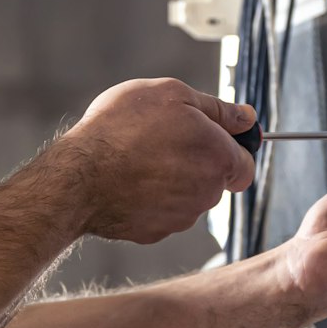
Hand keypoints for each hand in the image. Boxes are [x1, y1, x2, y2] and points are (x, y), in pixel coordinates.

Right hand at [59, 79, 256, 243]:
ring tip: (138, 158)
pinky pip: (160, 212)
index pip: (246, 165)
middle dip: (196, 161)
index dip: (231, 149)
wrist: (79, 176)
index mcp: (219, 158)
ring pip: (187, 197)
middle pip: (214, 179)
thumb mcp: (172, 95)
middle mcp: (207, 194)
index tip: (208, 138)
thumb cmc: (123, 128)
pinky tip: (127, 180)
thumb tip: (247, 118)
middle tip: (161, 139)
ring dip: (172, 179)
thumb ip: (217, 109)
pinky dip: (150, 198)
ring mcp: (180, 218)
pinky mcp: (155, 232)